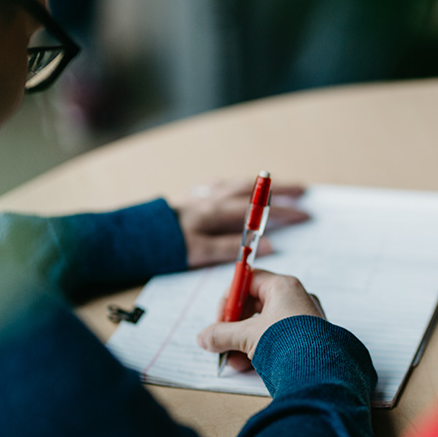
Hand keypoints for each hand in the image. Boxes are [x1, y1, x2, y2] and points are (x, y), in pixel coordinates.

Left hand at [174, 179, 308, 268]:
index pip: (259, 212)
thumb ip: (233, 248)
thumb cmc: (164, 246)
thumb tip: (268, 244)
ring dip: (258, 185)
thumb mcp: (199, 253)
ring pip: (236, 184)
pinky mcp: (190, 198)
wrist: (131, 235)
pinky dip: (232, 184)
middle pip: (252, 191)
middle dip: (278, 190)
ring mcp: (201, 196)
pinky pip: (218, 185)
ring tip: (274, 183)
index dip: (284, 212)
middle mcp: (211, 198)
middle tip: (302, 190)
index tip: (305, 214)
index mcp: (217, 212)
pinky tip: (232, 186)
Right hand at [197, 269, 324, 371]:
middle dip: (234, 326)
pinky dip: (260, 349)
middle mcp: (295, 298)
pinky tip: (247, 365)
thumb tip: (203, 338)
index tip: (220, 318)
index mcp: (283, 287)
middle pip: (255, 304)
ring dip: (243, 341)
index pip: (248, 280)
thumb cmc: (288, 344)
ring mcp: (302, 319)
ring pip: (265, 324)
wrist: (320, 372)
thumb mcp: (247, 336)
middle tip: (222, 340)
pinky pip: (278, 338)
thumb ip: (222, 335)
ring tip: (233, 360)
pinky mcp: (306, 338)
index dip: (230, 298)